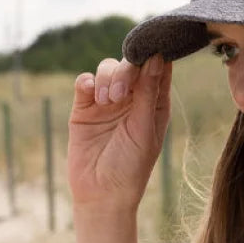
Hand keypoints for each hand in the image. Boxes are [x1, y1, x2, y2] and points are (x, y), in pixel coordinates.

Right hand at [67, 53, 172, 213]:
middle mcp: (133, 99)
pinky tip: (91, 94)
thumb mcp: (144, 129)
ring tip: (106, 101)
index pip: (158, 68)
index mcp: (155, 104)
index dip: (154, 54)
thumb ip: (149, 93)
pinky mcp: (84, 108)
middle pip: (130, 64)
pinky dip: (87, 82)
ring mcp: (108, 102)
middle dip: (125, 72)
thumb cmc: (131, 167)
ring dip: (107, 78)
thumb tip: (158, 56)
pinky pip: (85, 82)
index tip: (149, 48)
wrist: (101, 194)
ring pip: (107, 69)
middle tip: (119, 95)